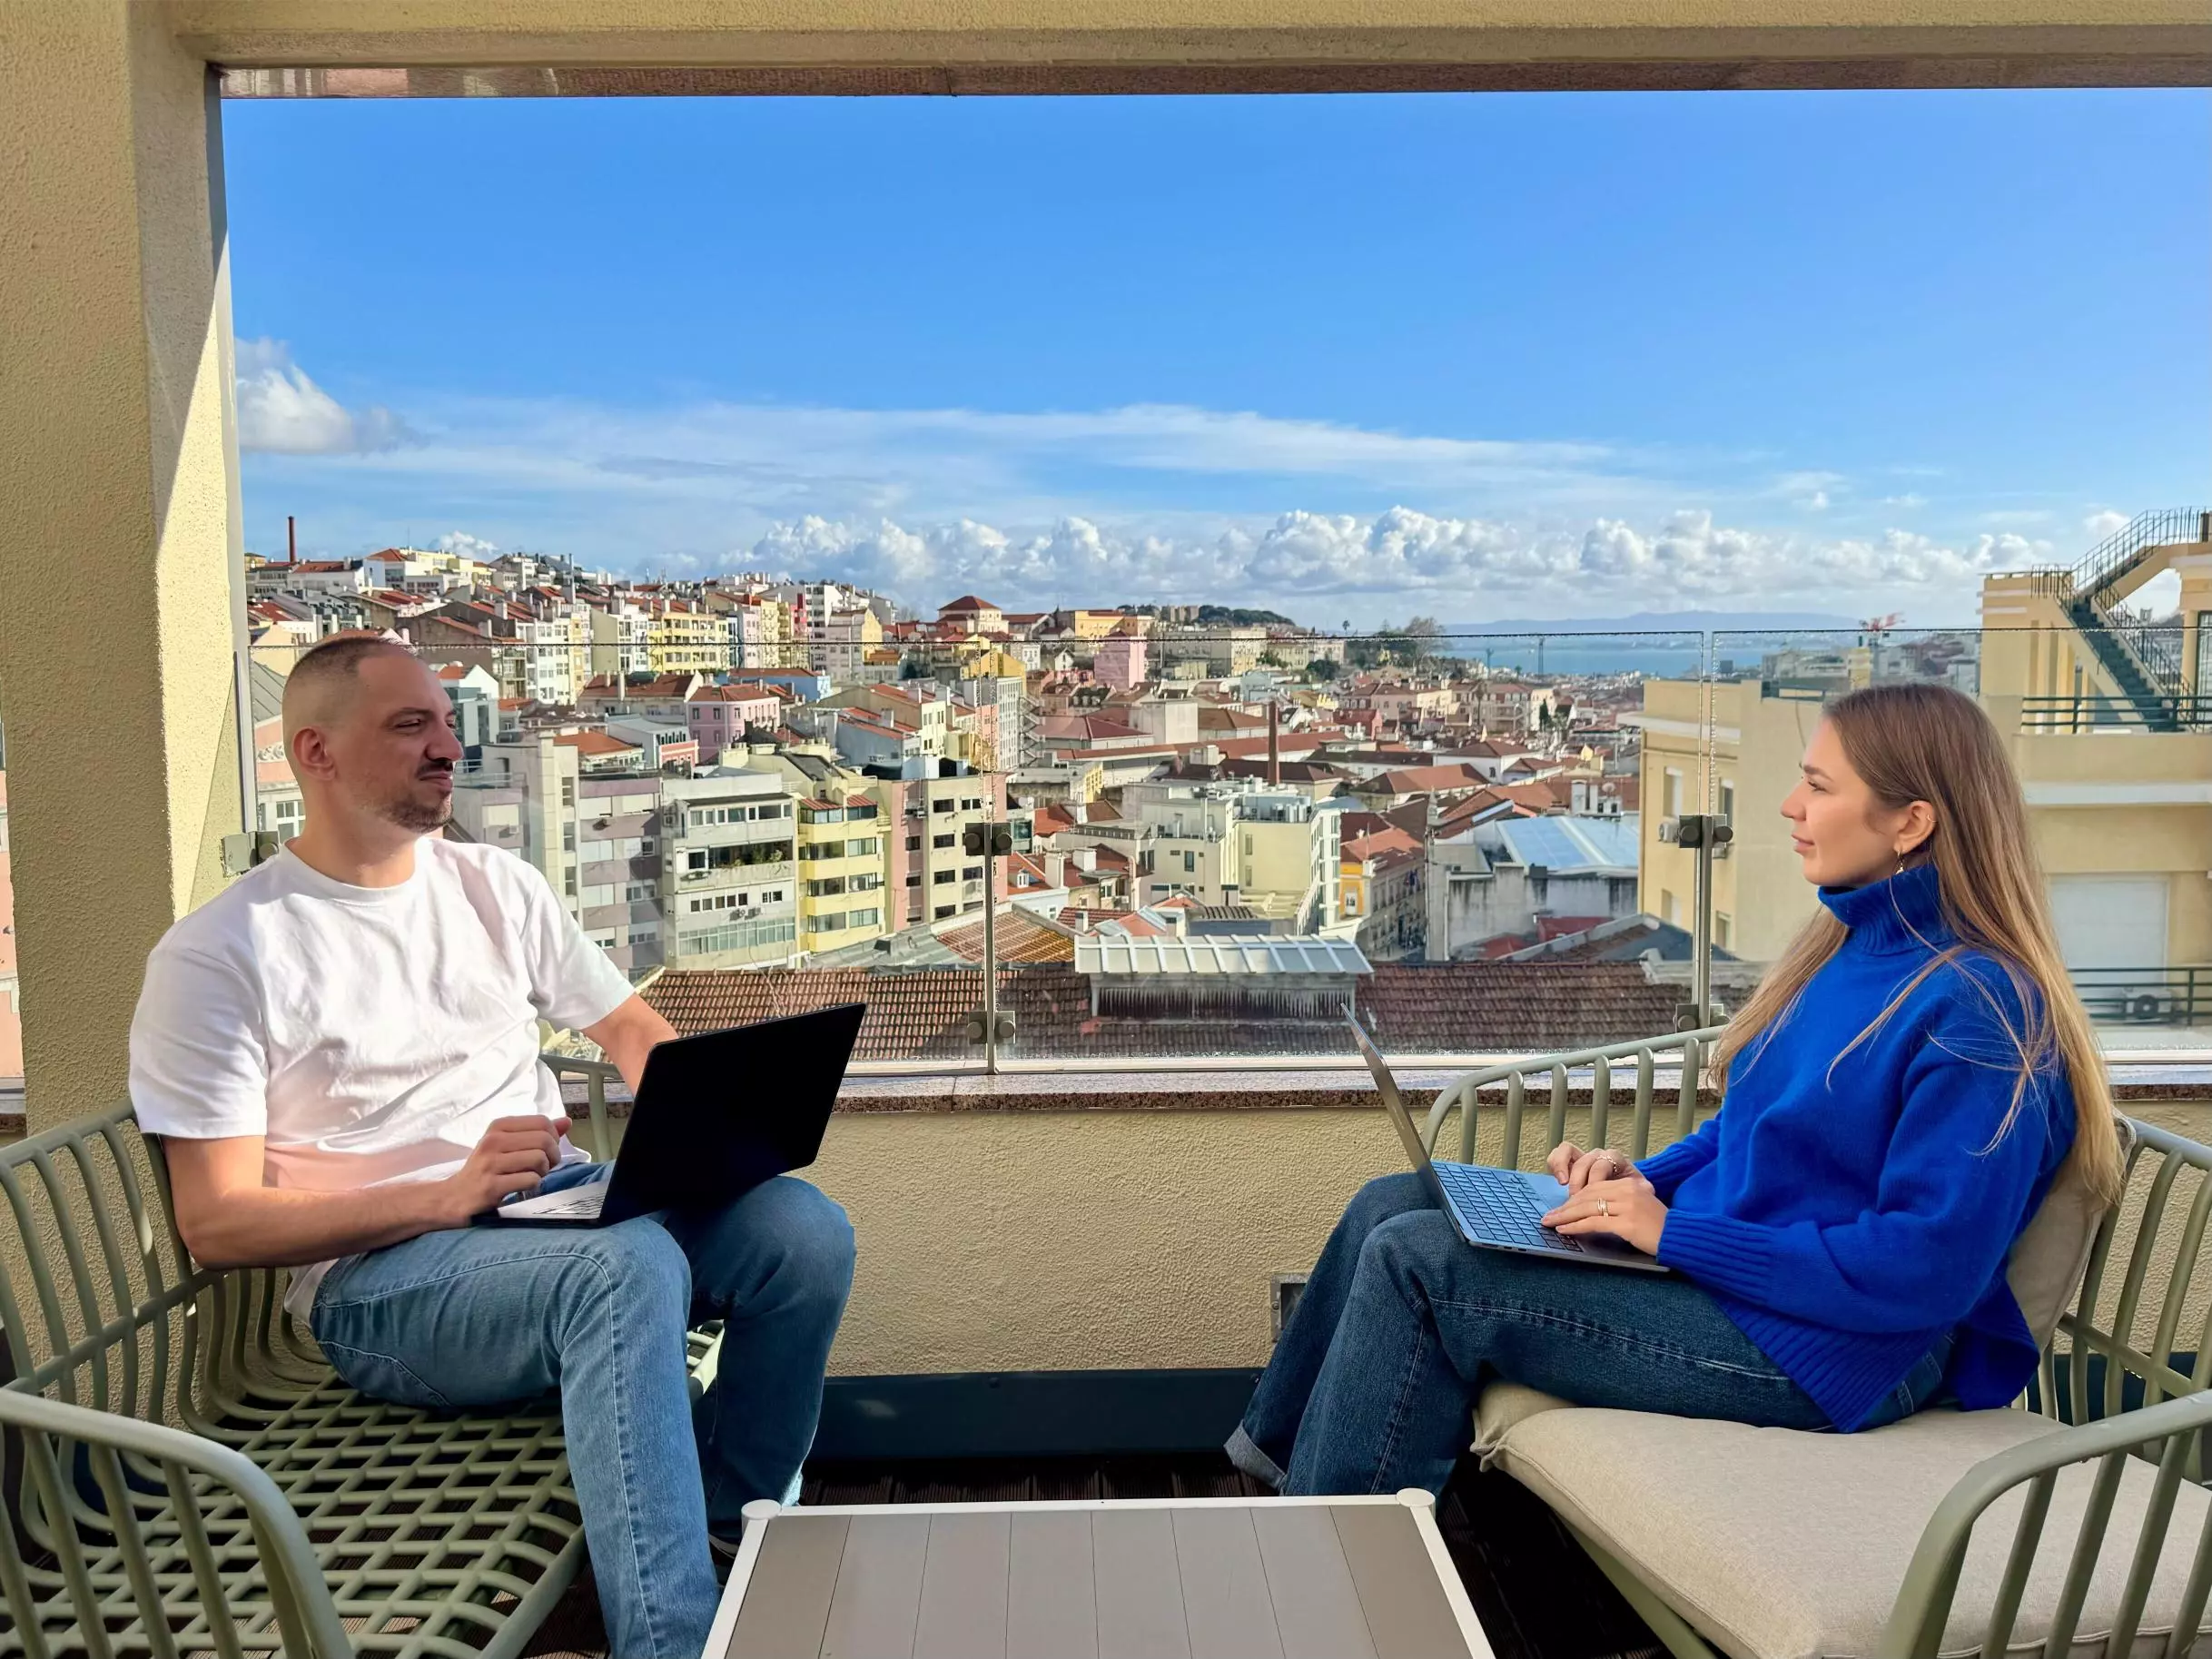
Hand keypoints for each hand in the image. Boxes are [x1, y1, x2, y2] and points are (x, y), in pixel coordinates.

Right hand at [437, 1115, 570, 1224]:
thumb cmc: (485, 1170)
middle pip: (544, 1140)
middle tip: (543, 1167)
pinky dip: (533, 1185)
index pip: (542, 1122)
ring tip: (531, 1177)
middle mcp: (493, 1141)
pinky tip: (523, 1187)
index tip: (546, 1151)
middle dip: (552, 1156)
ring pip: (539, 1159)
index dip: (554, 1138)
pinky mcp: (491, 1186)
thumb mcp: (507, 1145)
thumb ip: (537, 1133)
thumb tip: (567, 1122)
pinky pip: (530, 1180)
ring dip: (542, 1172)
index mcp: (499, 1126)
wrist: (453, 1197)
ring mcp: (490, 1164)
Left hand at [1541, 1176, 1667, 1255]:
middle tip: (1548, 1216)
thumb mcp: (1638, 1207)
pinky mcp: (1627, 1223)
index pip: (1594, 1188)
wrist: (1681, 1238)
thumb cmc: (1658, 1227)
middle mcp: (1627, 1191)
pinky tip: (1565, 1230)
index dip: (1574, 1198)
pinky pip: (1594, 1223)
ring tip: (1551, 1223)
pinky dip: (1576, 1226)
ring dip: (1565, 1216)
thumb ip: (1617, 1204)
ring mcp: (1627, 1206)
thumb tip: (1589, 1212)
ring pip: (1587, 1208)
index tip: (1560, 1208)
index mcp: (1629, 1184)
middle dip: (1565, 1207)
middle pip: (1587, 1196)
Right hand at [1545, 1142, 1645, 1195]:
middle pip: (1582, 1162)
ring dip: (1563, 1170)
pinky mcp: (1572, 1161)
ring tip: (1563, 1185)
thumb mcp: (1640, 1191)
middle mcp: (1598, 1153)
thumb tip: (1647, 1189)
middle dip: (1577, 1182)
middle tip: (1575, 1200)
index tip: (1591, 1198)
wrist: (1626, 1191)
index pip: (1600, 1166)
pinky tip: (1558, 1180)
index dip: (1593, 1182)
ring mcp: (1584, 1155)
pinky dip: (1555, 1165)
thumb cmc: (1632, 1192)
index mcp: (1616, 1158)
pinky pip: (1558, 1154)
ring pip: (1567, 1152)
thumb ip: (1643, 1189)